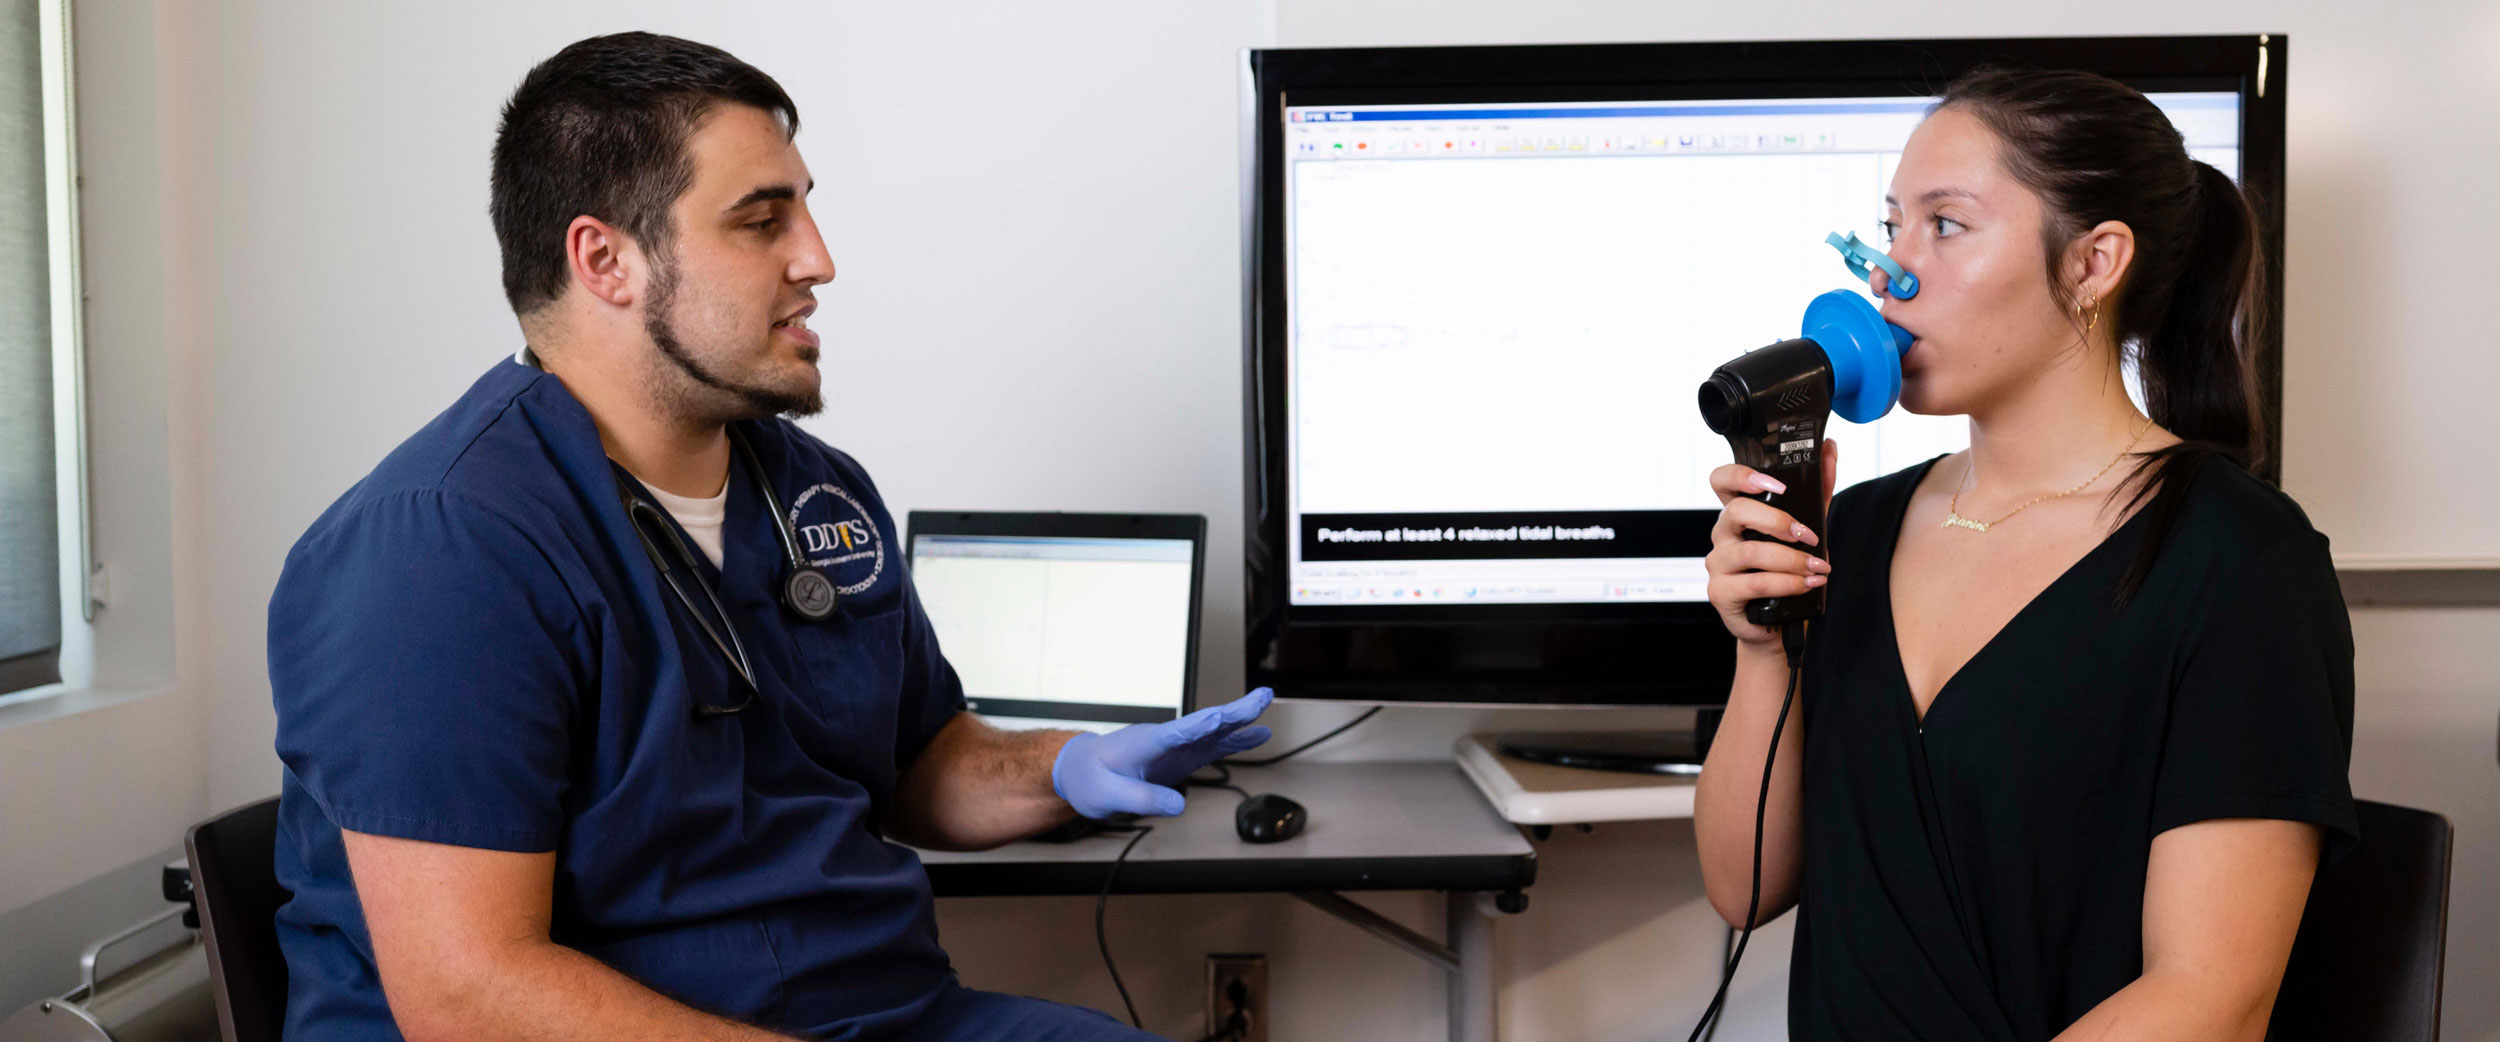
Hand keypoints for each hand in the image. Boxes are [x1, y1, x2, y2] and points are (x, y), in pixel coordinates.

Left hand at [1051, 688, 1274, 817]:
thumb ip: (1142, 799)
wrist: (1080, 771)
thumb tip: (1178, 805)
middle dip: (1233, 711)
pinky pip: (1213, 746)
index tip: (1218, 717)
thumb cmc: (1089, 780)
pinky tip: (1258, 736)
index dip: (1197, 725)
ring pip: (1214, 731)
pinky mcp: (1182, 757)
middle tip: (1261, 697)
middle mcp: (1165, 739)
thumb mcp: (1106, 796)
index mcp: (1143, 743)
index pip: (1174, 732)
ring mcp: (1176, 746)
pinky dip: (1236, 741)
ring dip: (1241, 720)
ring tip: (1266, 706)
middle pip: (1204, 723)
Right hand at [1703, 439, 1839, 646]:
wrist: (1778, 624)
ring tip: (1818, 568)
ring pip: (1751, 552)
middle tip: (1809, 535)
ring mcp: (1718, 564)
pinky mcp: (1721, 593)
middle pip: (1737, 512)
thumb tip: (1830, 449)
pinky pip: (1755, 583)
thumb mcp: (1806, 528)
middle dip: (1779, 521)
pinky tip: (1808, 584)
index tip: (1778, 485)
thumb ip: (1817, 491)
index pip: (1721, 481)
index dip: (1742, 476)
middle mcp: (1722, 535)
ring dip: (1792, 560)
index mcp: (1738, 515)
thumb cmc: (1788, 573)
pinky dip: (1788, 583)